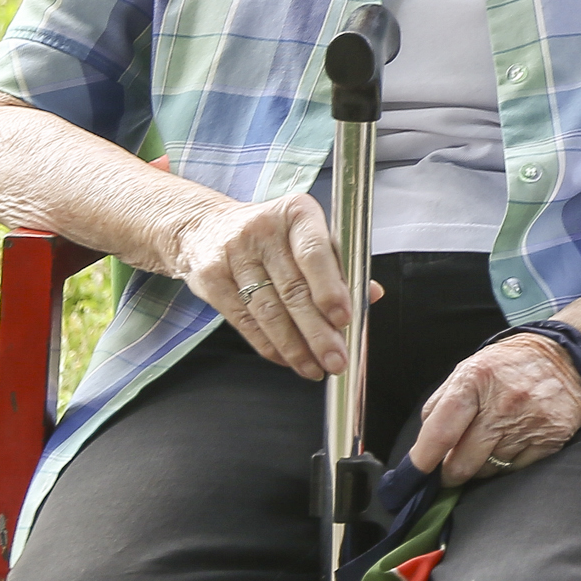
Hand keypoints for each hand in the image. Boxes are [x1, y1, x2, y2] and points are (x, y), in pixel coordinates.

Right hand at [174, 192, 362, 377]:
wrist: (208, 226)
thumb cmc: (274, 234)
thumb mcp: (309, 234)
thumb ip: (341, 264)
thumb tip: (372, 294)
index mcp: (296, 213)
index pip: (315, 253)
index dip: (330, 289)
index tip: (344, 319)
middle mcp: (262, 230)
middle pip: (293, 289)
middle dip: (318, 332)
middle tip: (336, 360)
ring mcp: (233, 255)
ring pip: (268, 311)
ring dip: (295, 347)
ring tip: (315, 367)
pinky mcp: (212, 280)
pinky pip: (245, 321)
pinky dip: (269, 345)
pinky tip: (288, 359)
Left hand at [410, 331, 580, 483]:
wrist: (564, 356)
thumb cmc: (507, 366)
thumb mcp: (467, 371)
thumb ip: (440, 406)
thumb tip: (423, 448)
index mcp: (475, 381)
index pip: (440, 433)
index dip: (422, 462)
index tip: (414, 477)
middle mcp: (503, 403)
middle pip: (462, 463)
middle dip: (449, 474)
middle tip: (449, 471)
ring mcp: (530, 423)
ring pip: (489, 470)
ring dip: (481, 465)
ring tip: (488, 445)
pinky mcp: (551, 439)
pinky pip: (516, 470)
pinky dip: (507, 464)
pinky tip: (510, 444)